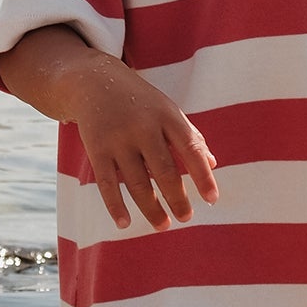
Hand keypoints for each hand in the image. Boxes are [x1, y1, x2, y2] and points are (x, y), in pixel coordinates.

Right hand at [65, 51, 220, 232]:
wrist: (93, 80)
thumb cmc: (140, 102)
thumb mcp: (167, 110)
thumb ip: (190, 136)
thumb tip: (213, 165)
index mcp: (167, 116)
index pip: (190, 149)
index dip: (203, 176)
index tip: (212, 200)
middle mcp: (143, 127)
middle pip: (164, 170)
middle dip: (177, 198)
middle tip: (186, 217)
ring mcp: (118, 139)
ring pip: (137, 182)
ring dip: (151, 208)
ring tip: (164, 225)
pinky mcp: (96, 149)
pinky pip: (107, 183)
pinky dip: (115, 206)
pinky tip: (125, 224)